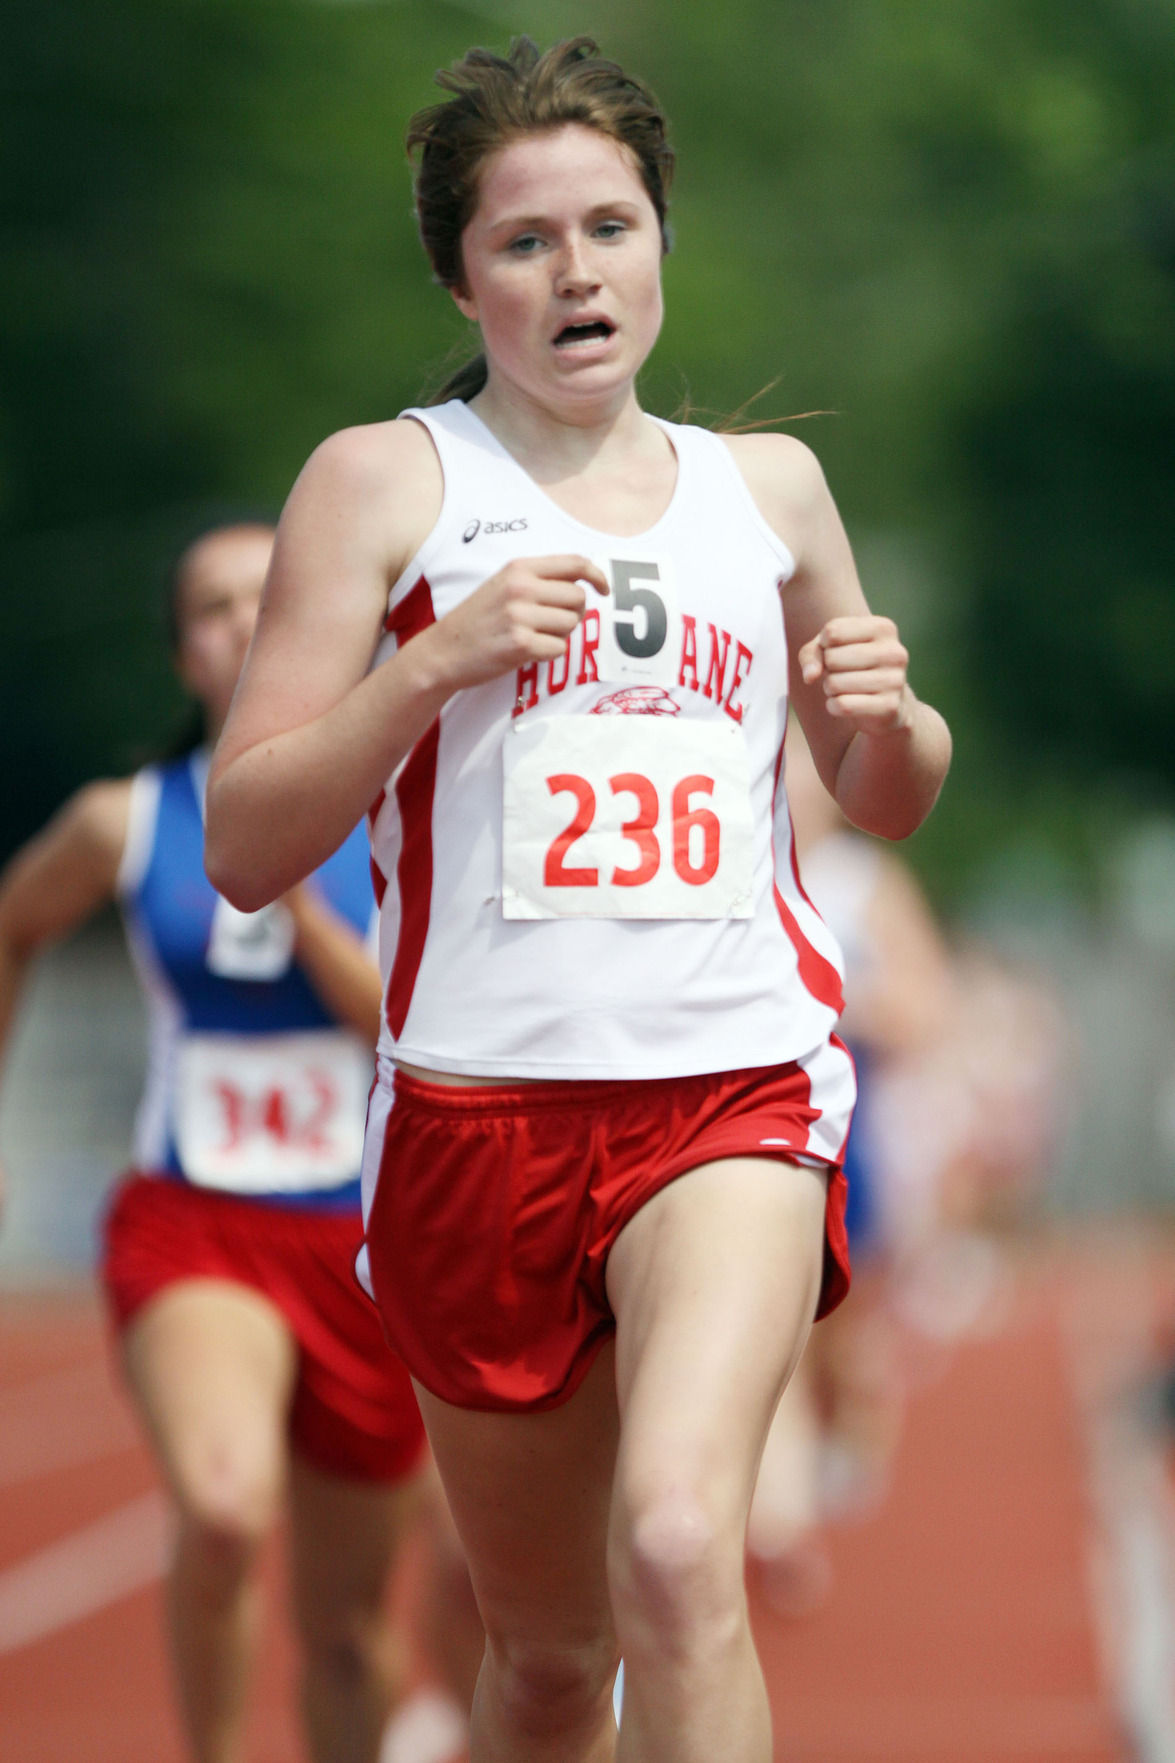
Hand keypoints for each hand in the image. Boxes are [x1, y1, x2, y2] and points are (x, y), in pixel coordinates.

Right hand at [418, 555, 609, 691]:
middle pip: (578, 598)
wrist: (443, 650)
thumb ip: (538, 580)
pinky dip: (548, 654)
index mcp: (519, 568)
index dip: (597, 575)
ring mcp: (520, 616)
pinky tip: (527, 651)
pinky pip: (559, 649)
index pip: (574, 563)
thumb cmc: (477, 620)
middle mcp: (521, 588)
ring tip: (533, 637)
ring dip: (559, 635)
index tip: (604, 589)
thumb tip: (583, 586)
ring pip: (571, 625)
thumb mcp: (503, 585)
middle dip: (572, 614)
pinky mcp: (520, 645)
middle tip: (549, 624)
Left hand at [797, 615, 912, 732]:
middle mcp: (894, 652)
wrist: (886, 701)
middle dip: (827, 669)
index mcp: (883, 628)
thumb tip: (810, 676)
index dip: (823, 645)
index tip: (836, 650)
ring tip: (846, 688)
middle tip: (842, 673)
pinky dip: (833, 706)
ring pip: (834, 684)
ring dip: (830, 689)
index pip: (832, 631)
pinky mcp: (889, 706)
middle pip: (831, 658)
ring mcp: (895, 680)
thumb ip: (812, 654)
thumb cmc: (853, 665)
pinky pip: (842, 705)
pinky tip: (846, 703)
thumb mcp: (830, 649)